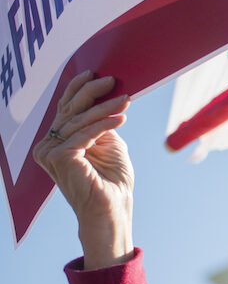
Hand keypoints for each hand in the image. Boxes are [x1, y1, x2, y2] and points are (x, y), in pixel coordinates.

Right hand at [30, 71, 133, 267]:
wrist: (113, 210)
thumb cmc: (112, 181)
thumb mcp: (109, 144)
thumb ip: (102, 124)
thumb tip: (107, 98)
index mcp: (56, 141)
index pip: (65, 109)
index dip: (78, 89)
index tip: (95, 74)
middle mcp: (47, 146)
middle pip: (70, 111)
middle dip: (92, 92)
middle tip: (112, 81)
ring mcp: (50, 153)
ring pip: (79, 121)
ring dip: (104, 108)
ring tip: (125, 100)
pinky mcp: (60, 158)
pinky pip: (84, 134)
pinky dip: (104, 125)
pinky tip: (121, 118)